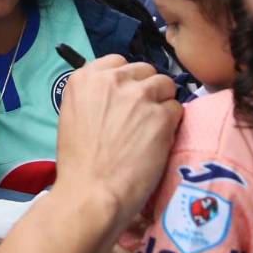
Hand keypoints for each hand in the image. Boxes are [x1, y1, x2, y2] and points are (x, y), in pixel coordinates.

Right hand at [55, 55, 180, 224]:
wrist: (91, 191)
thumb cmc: (78, 162)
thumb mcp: (74, 116)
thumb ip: (95, 97)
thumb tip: (119, 95)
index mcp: (84, 79)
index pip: (117, 62)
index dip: (126, 80)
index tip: (125, 96)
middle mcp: (112, 80)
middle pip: (145, 70)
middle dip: (147, 89)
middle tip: (141, 115)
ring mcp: (139, 96)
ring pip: (166, 85)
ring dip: (162, 103)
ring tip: (153, 128)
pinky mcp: (162, 115)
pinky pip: (178, 109)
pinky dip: (172, 124)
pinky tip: (159, 142)